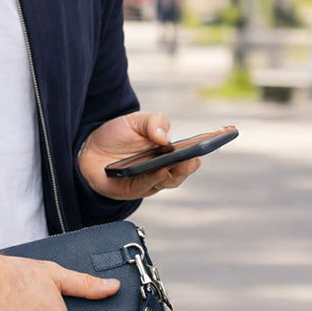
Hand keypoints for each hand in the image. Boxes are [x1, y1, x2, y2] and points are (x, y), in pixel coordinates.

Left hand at [77, 111, 200, 200]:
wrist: (86, 149)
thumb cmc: (115, 135)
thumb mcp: (135, 121)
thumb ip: (153, 122)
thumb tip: (165, 136)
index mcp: (168, 149)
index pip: (192, 147)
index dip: (209, 141)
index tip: (225, 132)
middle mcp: (163, 166)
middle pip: (183, 168)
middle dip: (191, 162)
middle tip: (196, 154)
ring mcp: (150, 180)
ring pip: (170, 180)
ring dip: (177, 172)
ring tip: (181, 161)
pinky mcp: (134, 190)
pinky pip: (147, 186)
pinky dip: (155, 179)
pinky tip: (160, 170)